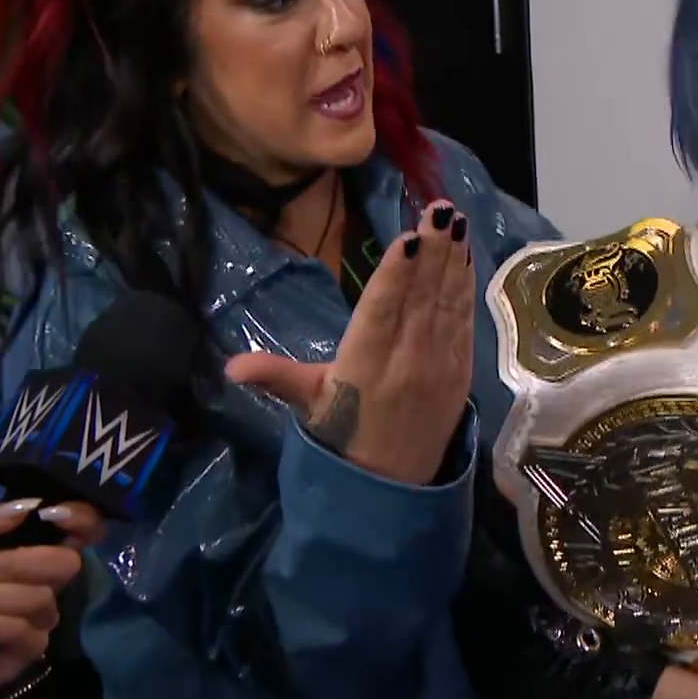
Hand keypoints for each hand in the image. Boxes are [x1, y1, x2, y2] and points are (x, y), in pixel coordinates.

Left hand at [0, 498, 105, 697]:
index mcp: (31, 550)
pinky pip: (21, 631)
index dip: (82, 518)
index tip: (49, 514)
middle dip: (14, 563)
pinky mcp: (29, 649)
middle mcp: (46, 581)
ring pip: (38, 599)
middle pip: (66, 563)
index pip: (83, 529)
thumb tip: (24, 507)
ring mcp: (41, 617)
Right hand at [226, 201, 475, 484]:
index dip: (396, 275)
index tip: (408, 238)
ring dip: (453, 260)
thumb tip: (231, 365)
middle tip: (441, 209)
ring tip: (456, 220)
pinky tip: (466, 257)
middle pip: (420, 298)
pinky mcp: (460, 372)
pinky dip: (466, 287)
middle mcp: (406, 362)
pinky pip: (463, 321)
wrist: (390, 489)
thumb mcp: (308, 406)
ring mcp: (439, 366)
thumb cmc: (342, 438)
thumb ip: (275, 376)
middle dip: (433, 251)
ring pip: (446, 303)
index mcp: (363, 366)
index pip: (382, 312)